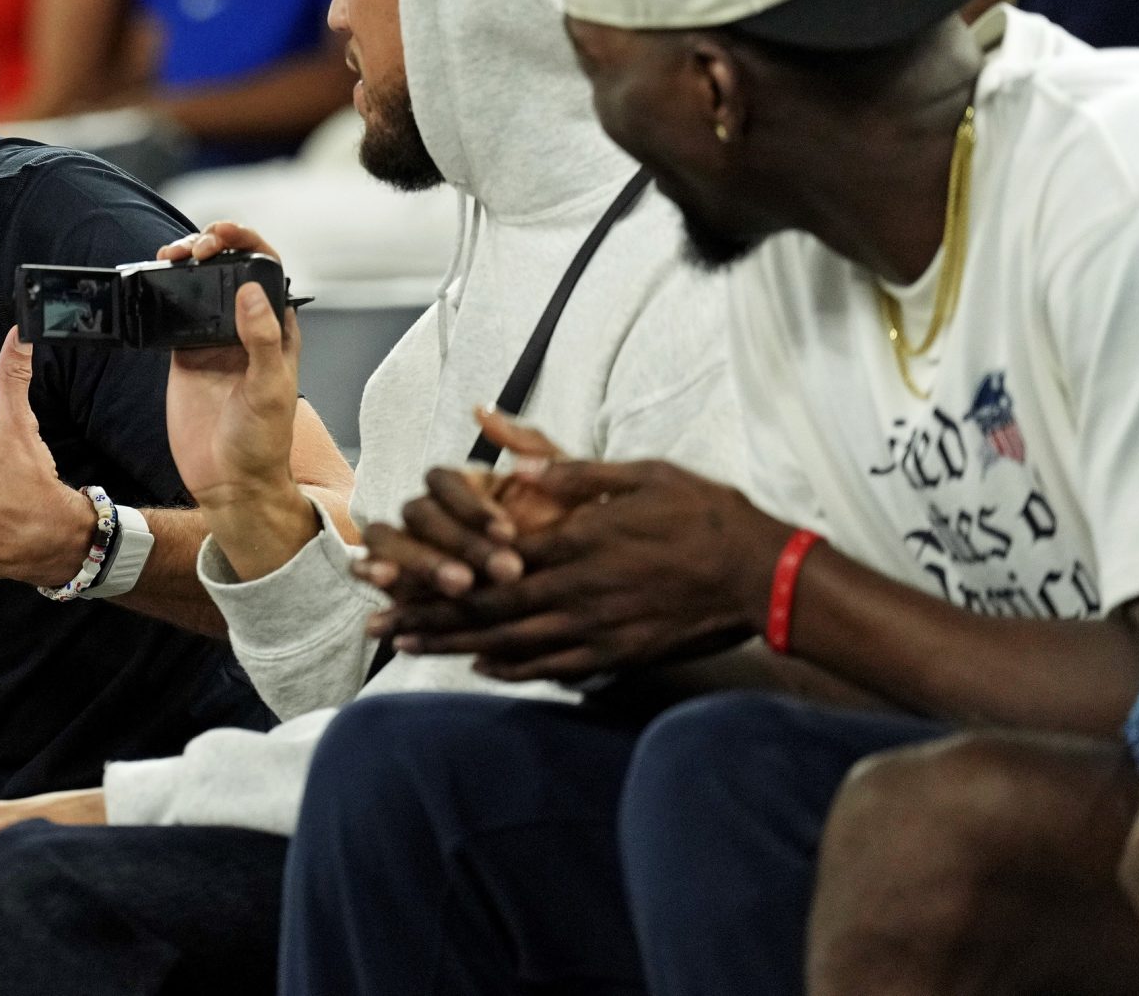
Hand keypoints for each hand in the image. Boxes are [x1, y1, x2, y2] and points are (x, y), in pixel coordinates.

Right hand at [157, 224, 317, 575]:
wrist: (230, 485)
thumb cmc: (263, 443)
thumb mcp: (269, 390)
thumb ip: (262, 340)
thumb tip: (250, 292)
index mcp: (276, 329)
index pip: (266, 269)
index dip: (247, 242)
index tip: (224, 235)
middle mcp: (245, 329)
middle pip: (229, 268)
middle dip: (212, 244)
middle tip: (194, 248)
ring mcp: (212, 340)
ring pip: (198, 286)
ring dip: (184, 263)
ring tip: (170, 256)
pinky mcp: (183, 356)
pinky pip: (170, 314)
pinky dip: (160, 294)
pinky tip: (152, 282)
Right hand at [352, 410, 565, 603]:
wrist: (568, 594)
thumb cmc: (567, 536)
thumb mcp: (567, 490)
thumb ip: (532, 447)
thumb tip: (481, 410)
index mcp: (462, 487)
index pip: (443, 480)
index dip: (471, 506)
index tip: (511, 534)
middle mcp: (428, 512)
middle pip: (418, 512)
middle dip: (457, 542)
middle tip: (501, 571)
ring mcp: (404, 544)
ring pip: (387, 539)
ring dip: (418, 562)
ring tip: (457, 586)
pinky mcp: (393, 581)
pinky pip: (367, 569)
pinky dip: (369, 572)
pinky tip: (384, 582)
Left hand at [372, 458, 787, 681]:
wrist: (762, 574)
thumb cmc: (704, 514)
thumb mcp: (641, 474)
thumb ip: (575, 474)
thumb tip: (517, 470)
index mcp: (577, 542)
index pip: (487, 559)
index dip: (433, 566)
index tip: (392, 568)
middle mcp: (577, 591)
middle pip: (484, 609)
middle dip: (424, 615)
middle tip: (376, 621)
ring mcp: (596, 629)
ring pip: (509, 644)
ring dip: (454, 646)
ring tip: (407, 647)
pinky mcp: (617, 654)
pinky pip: (552, 668)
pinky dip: (511, 668)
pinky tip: (480, 667)